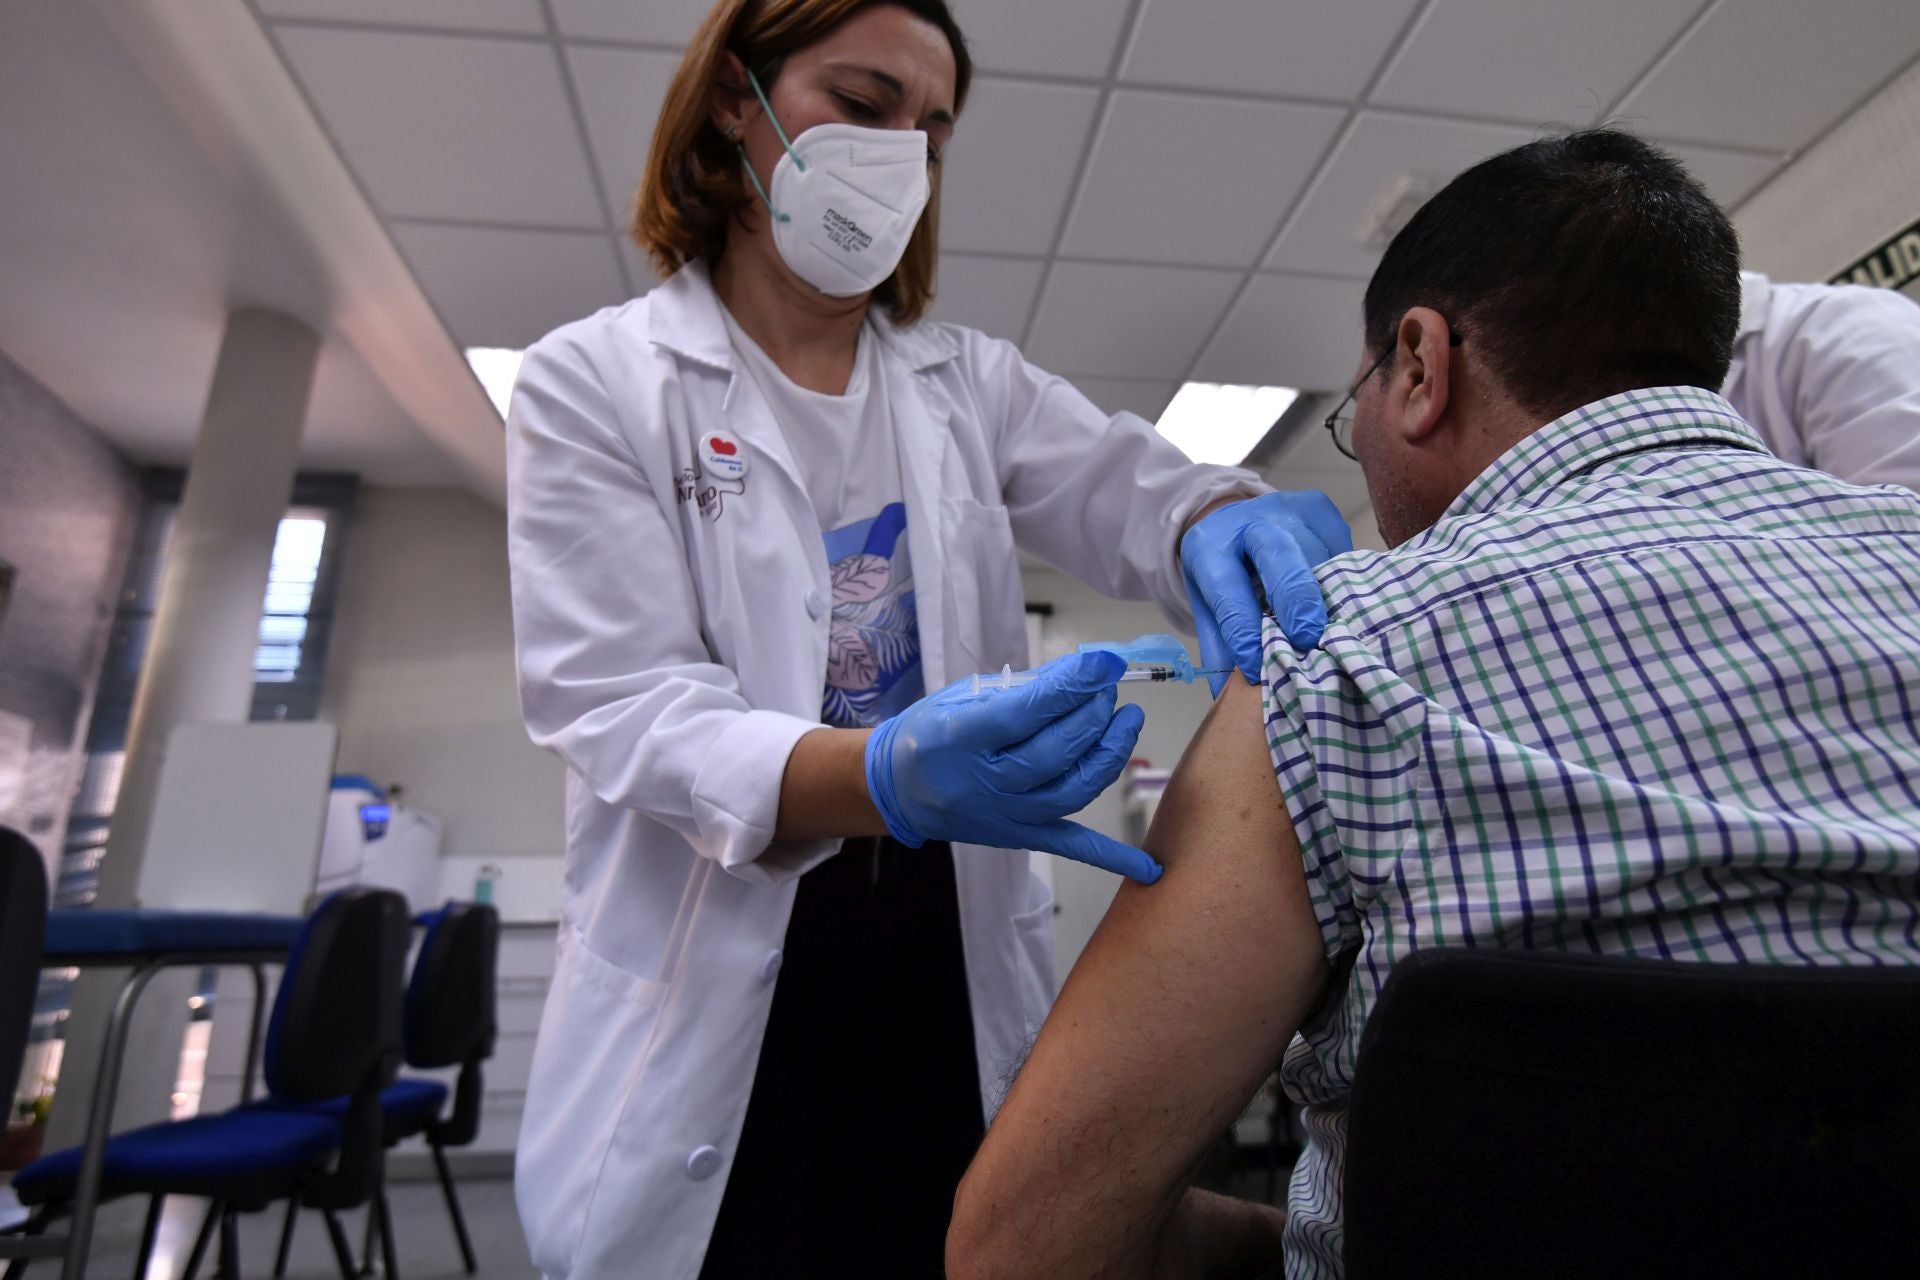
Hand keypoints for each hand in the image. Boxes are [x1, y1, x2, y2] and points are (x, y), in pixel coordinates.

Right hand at [864, 651, 1159, 882]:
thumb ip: (1025, 688)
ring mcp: (1004, 816)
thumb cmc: (932, 731)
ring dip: (1109, 754)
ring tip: (1128, 720)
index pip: (1029, 711)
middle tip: (1109, 688)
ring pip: (1072, 790)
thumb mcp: (964, 696)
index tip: (1104, 662)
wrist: (897, 788)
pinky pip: (1071, 847)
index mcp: (961, 737)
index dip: (1074, 686)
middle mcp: (983, 782)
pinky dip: (1111, 858)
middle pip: (1056, 750)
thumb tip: (1086, 672)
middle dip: (1093, 713)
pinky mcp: (1020, 837)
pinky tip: (1148, 869)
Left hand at [1180, 492, 1350, 693]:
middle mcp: (1248, 521)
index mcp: (1210, 547)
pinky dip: (1340, 578)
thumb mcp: (1207, 602)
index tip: (1258, 666)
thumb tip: (1229, 695)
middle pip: (1278, 557)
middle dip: (1296, 600)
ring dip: (1326, 596)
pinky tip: (1335, 595)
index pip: (1228, 591)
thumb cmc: (1222, 570)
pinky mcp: (1319, 508)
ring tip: (1332, 630)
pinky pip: (1339, 547)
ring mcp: (1287, 508)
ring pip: (1317, 556)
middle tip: (1309, 639)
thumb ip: (1220, 644)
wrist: (1232, 517)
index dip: (1244, 631)